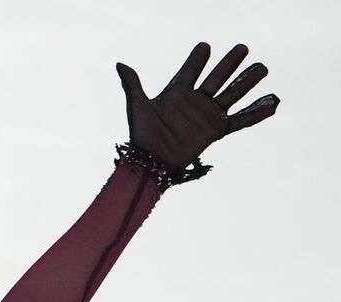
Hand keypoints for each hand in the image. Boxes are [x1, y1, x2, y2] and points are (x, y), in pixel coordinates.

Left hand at [116, 42, 279, 170]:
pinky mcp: (215, 130)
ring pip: (231, 95)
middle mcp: (195, 102)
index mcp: (177, 93)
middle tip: (243, 48)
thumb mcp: (138, 106)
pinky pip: (240, 120)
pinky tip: (273, 101)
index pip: (190, 71)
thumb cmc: (142, 135)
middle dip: (230, 64)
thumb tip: (120, 64)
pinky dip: (257, 112)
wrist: (152, 162)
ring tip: (262, 68)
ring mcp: (207, 115)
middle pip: (217, 78)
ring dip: (247, 82)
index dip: (197, 59)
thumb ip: (133, 84)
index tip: (205, 46)